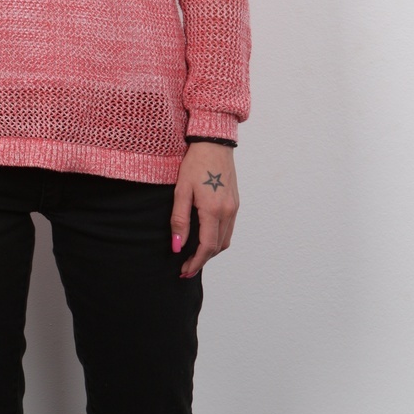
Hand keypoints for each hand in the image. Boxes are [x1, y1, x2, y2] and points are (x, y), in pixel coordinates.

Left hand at [171, 143, 238, 277]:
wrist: (214, 143)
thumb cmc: (194, 164)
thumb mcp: (181, 191)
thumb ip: (179, 220)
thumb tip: (177, 246)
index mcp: (213, 210)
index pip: (206, 247)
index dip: (195, 262)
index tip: (183, 271)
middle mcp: (228, 211)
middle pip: (218, 247)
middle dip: (202, 261)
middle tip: (185, 268)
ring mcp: (234, 207)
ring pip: (225, 240)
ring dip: (211, 252)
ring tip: (194, 256)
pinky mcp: (235, 203)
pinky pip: (228, 229)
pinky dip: (218, 240)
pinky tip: (205, 239)